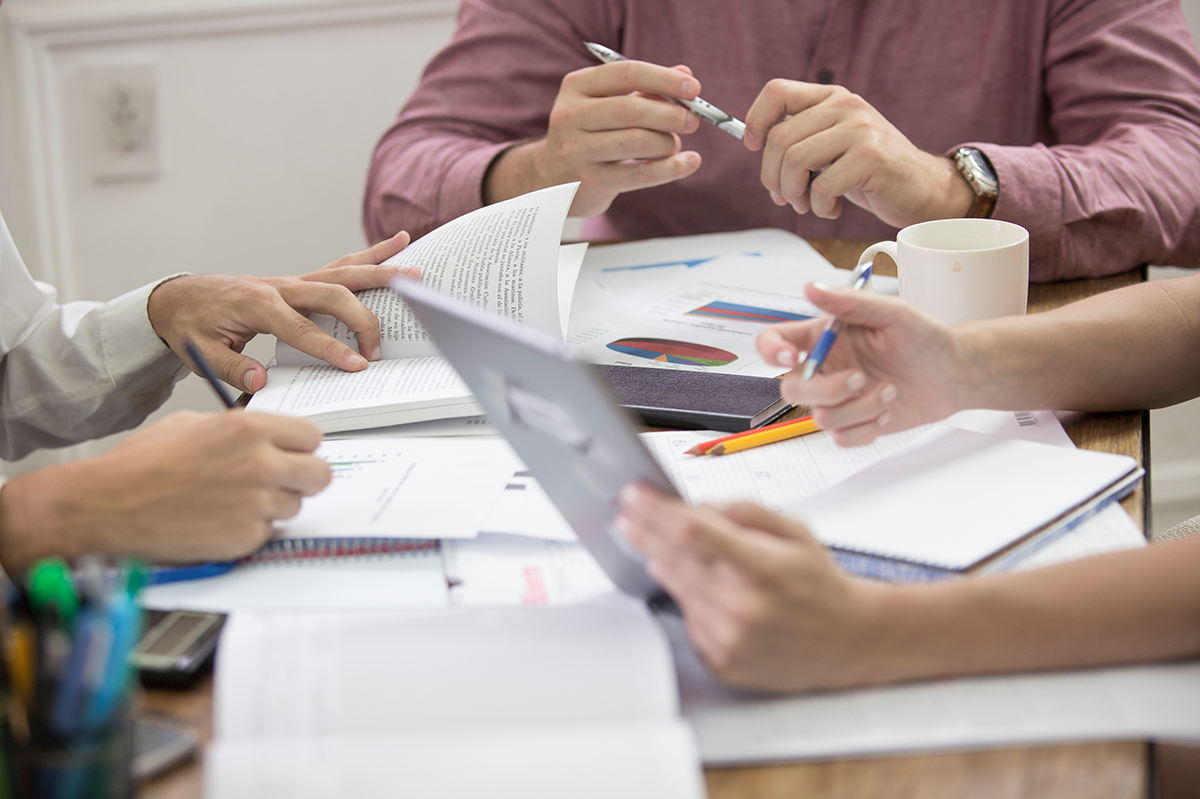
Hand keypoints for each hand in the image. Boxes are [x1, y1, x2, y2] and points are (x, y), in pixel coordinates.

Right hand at [0, 411, 330, 570]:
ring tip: (233, 502)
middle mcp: (260, 464)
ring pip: (294, 506)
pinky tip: (220, 521)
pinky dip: (250, 530)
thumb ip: (240, 429)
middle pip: (319, 474)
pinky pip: (267, 533)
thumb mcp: (192, 424)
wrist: (106, 506)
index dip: (300, 448)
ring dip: (273, 506)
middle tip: (280, 482)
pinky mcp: (245, 537)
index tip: (292, 454)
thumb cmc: (141, 465)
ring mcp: (256, 504)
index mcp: (250, 429)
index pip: (312, 437)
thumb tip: (268, 437)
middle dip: (302, 478)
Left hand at [148, 230, 419, 393]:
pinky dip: (370, 255)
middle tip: (378, 349)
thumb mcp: (200, 352)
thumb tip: (260, 381)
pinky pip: (341, 266)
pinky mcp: (301, 281)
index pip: (303, 329)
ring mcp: (295, 280)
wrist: (179, 298)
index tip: (356, 366)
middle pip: (334, 295)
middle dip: (363, 321)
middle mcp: (282, 286)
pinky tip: (397, 244)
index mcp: (259, 305)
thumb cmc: (191, 325)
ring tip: (415, 273)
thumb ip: (231, 367)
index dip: (332, 348)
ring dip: (382, 272)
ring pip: (345, 273)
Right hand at [485, 61, 702, 216]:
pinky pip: (639, 174)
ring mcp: (576, 150)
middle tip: (692, 120)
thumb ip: (644, 89)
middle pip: (632, 110)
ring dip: (667, 143)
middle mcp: (571, 115)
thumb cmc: (588, 134)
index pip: (627, 73)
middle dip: (670, 114)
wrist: (549, 179)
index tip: (693, 88)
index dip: (664, 78)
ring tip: (675, 144)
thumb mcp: (607, 103)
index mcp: (577, 86)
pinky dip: (670, 169)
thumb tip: (684, 73)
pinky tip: (689, 163)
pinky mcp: (589, 181)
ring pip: (636, 142)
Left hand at [616, 484, 894, 691]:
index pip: (692, 532)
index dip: (656, 510)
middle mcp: (742, 607)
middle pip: (673, 560)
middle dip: (645, 532)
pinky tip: (695, 587)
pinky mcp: (722, 661)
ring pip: (676, 590)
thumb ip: (745, 512)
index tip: (635, 496)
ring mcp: (729, 638)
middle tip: (628, 515)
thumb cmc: (819, 583)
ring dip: (659, 564)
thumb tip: (697, 506)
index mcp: (760, 568)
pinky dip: (686, 600)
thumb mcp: (795, 531)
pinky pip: (689, 621)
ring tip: (650, 545)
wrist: (848, 640)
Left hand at [743, 80, 972, 226]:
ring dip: (793, 194)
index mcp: (832, 98)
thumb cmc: (871, 172)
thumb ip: (801, 139)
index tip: (752, 146)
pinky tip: (831, 209)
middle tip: (785, 197)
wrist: (921, 188)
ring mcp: (860, 129)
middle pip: (779, 138)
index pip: (777, 92)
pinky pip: (822, 186)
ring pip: (796, 161)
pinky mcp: (871, 157)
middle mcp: (846, 106)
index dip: (756, 120)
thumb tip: (756, 145)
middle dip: (773, 177)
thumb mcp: (832, 146)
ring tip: (808, 204)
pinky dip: (819, 207)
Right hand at [757, 283, 964, 445]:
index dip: (771, 350)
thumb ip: (849, 302)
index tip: (791, 356)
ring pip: (821, 417)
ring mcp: (839, 399)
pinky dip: (867, 427)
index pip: (775, 342)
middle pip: (792, 388)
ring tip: (890, 391)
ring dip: (860, 407)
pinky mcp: (855, 424)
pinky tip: (887, 409)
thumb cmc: (924, 338)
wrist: (955, 373)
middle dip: (825, 389)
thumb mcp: (892, 313)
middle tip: (859, 378)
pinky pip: (842, 437)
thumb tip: (811, 287)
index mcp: (823, 338)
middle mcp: (825, 369)